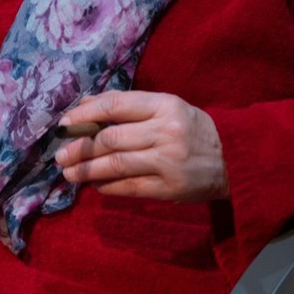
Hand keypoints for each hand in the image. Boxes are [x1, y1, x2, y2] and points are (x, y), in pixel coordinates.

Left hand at [53, 90, 230, 200]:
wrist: (234, 159)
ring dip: (86, 170)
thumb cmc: (191, 129)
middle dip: (80, 148)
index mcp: (164, 105)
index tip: (63, 125)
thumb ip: (128, 106)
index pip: (115, 106)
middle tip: (60, 156)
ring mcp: (168, 161)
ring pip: (116, 165)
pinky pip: (129, 187)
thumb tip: (83, 107)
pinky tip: (94, 184)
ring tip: (68, 173)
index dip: (84, 115)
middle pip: (111, 139)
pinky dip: (107, 186)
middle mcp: (166, 131)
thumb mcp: (166, 107)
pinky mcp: (170, 188)